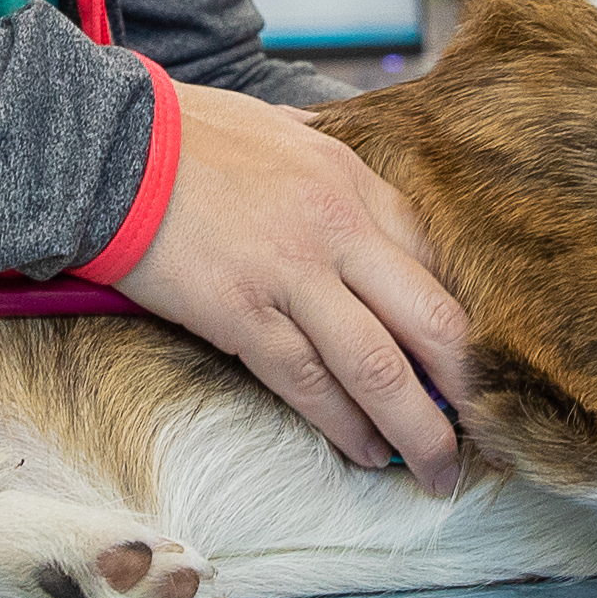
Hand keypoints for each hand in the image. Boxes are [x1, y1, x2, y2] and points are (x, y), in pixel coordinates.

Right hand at [112, 83, 472, 492]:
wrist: (104, 145)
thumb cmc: (186, 133)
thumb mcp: (281, 128)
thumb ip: (327, 151)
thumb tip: (348, 154)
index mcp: (353, 181)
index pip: (440, 259)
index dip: (470, 320)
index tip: (485, 362)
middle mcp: (338, 229)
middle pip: (432, 322)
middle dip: (469, 388)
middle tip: (492, 433)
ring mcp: (292, 274)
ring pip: (379, 368)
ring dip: (416, 430)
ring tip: (438, 469)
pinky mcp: (241, 313)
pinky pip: (308, 384)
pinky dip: (344, 426)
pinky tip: (366, 453)